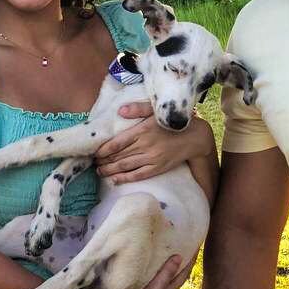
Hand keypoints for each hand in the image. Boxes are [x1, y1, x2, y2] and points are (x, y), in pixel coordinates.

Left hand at [95, 102, 212, 183]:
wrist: (194, 137)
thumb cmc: (171, 123)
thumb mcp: (156, 110)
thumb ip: (138, 108)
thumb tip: (121, 110)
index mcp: (142, 130)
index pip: (117, 142)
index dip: (103, 149)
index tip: (94, 152)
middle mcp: (146, 145)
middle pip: (118, 156)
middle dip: (104, 161)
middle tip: (93, 163)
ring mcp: (152, 158)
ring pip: (125, 166)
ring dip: (110, 170)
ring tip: (99, 171)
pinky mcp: (158, 167)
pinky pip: (138, 175)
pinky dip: (125, 178)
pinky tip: (115, 179)